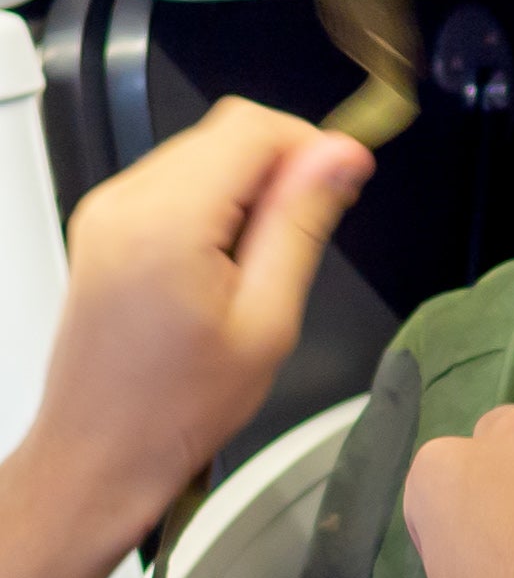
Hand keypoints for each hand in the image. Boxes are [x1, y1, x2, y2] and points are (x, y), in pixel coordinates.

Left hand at [22, 98, 373, 556]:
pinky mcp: (103, 225)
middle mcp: (125, 203)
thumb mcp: (269, 318)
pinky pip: (174, 182)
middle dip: (282, 166)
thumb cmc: (179, 405)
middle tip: (312, 230)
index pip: (252, 129)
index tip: (346, 180)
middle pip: (224, 132)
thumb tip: (339, 158)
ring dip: (249, 186)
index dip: (312, 145)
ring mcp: (106, 211)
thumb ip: (302, 224)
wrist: (103, 448)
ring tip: (265, 260)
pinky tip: (230, 261)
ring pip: (202, 153)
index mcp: (167, 222)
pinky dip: (216, 203)